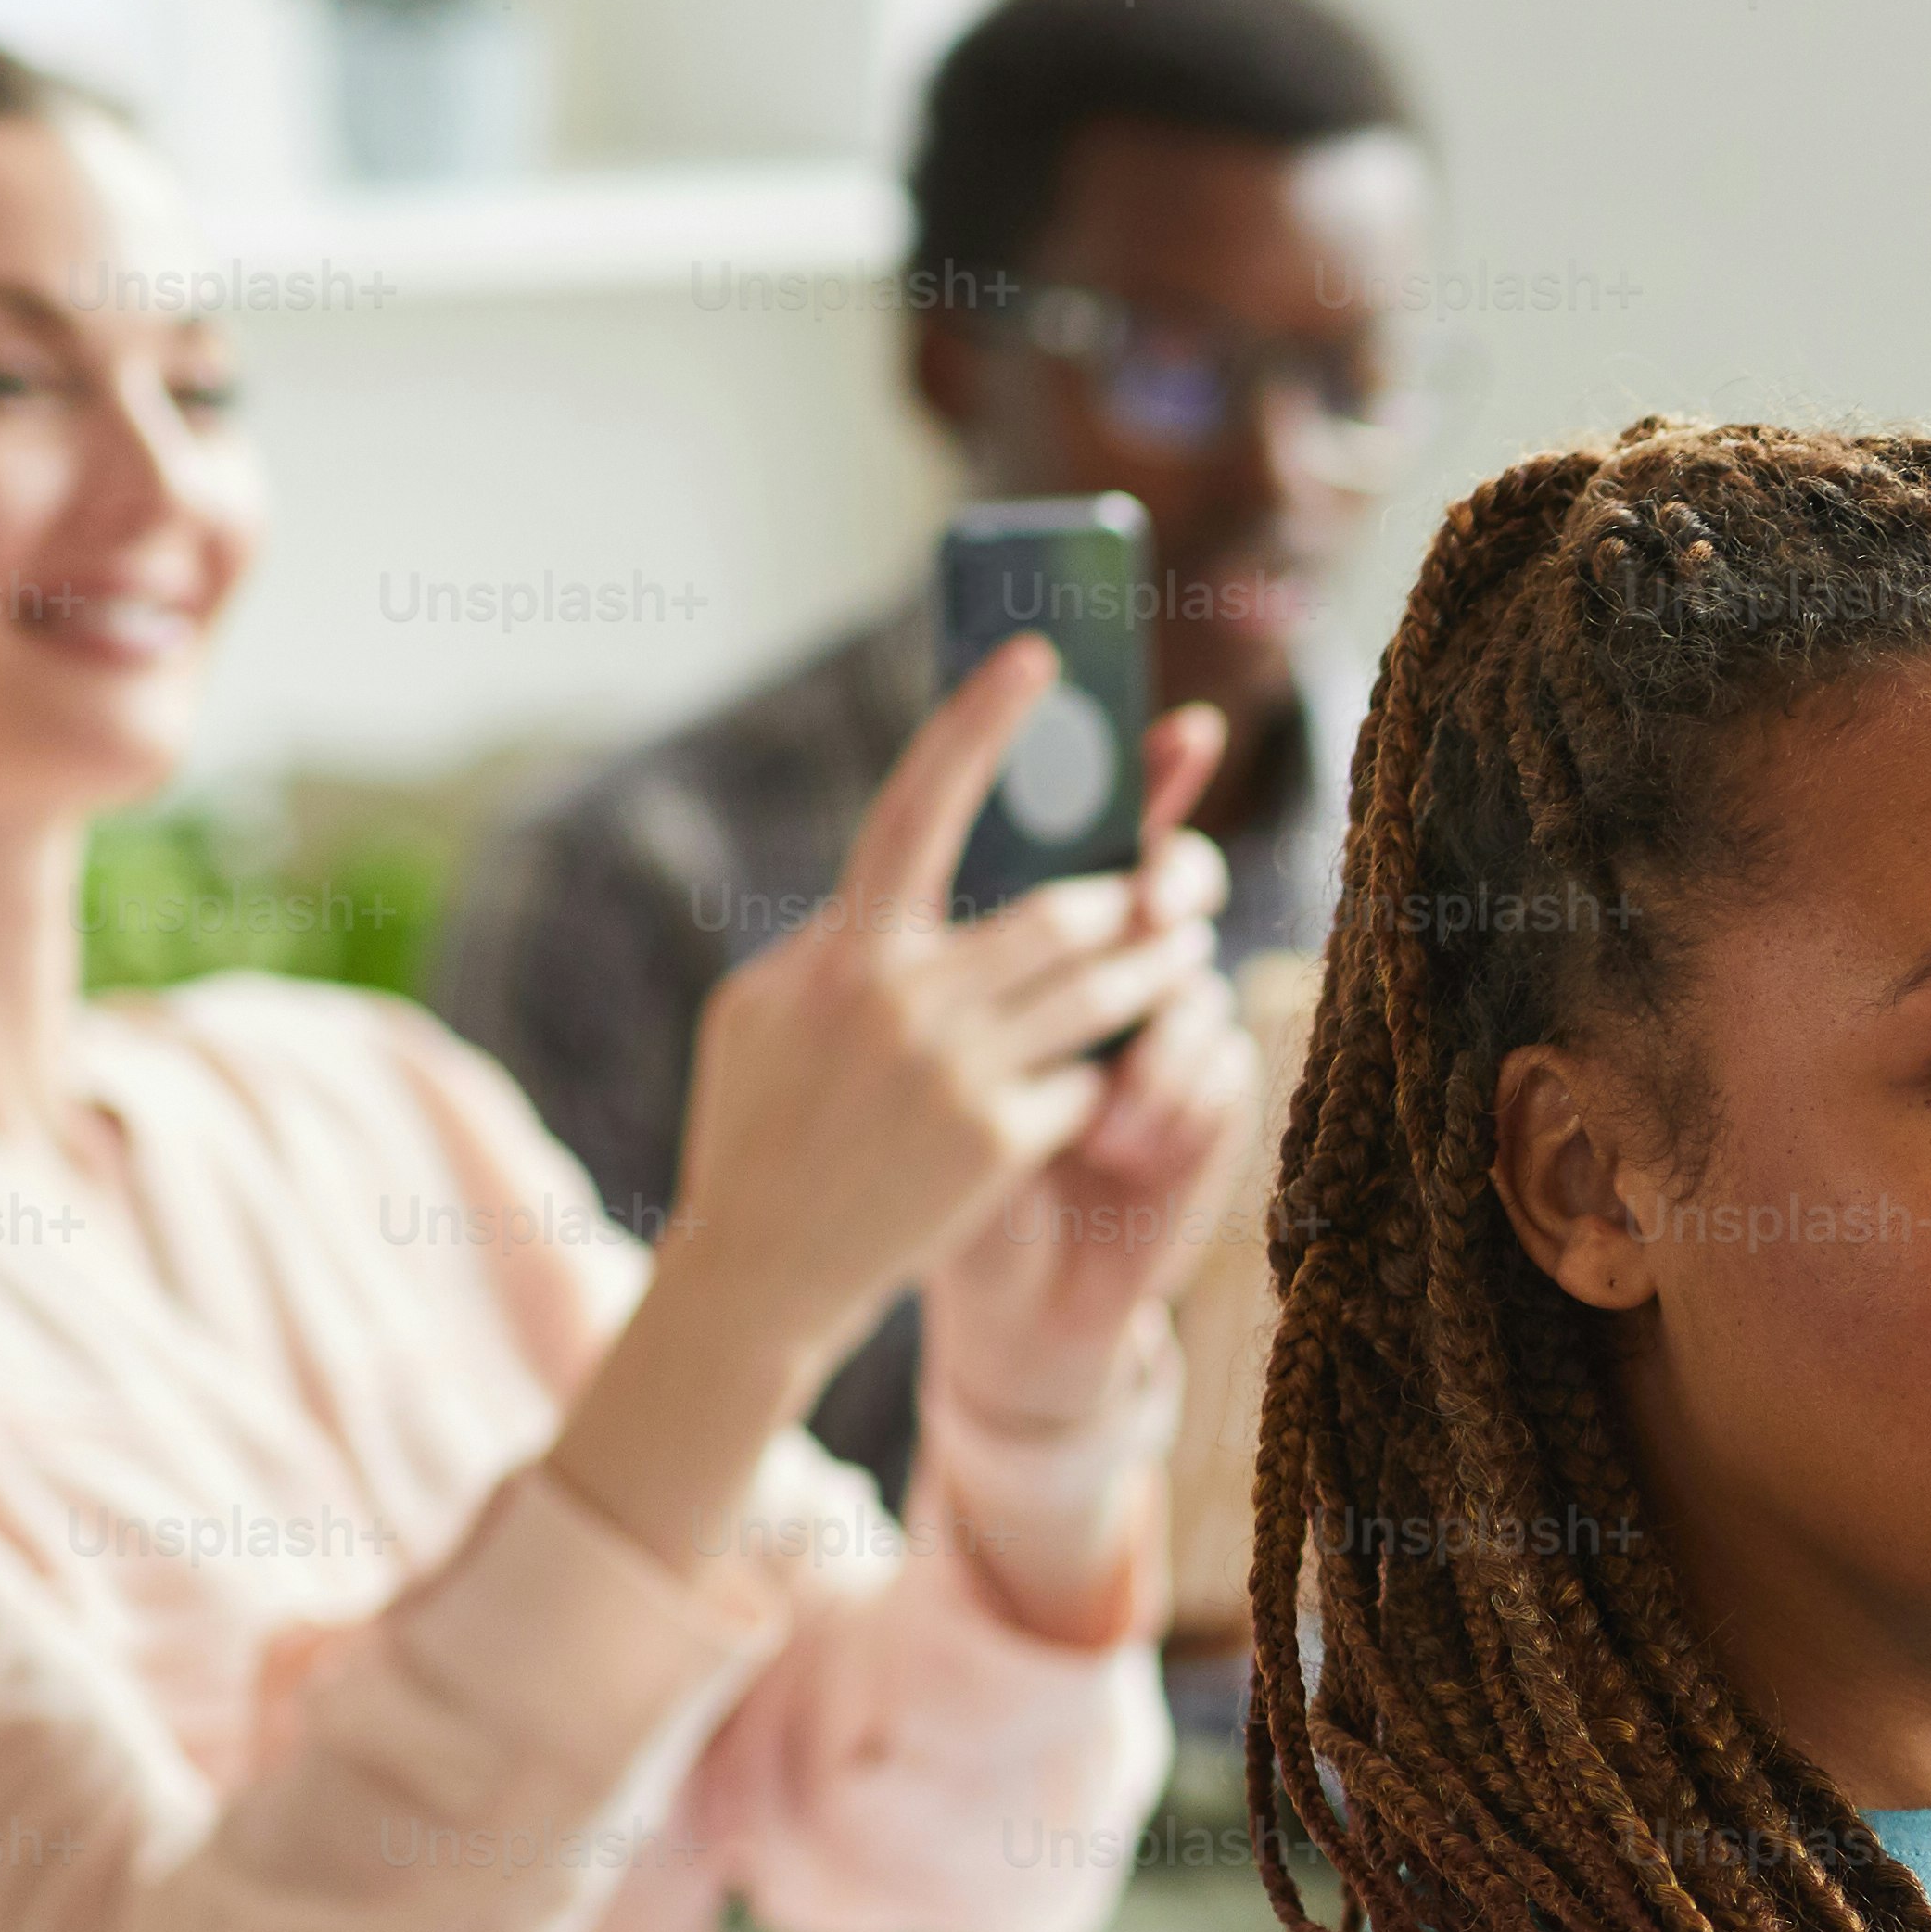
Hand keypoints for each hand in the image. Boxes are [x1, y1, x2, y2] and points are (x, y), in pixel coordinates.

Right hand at [645, 644, 1230, 1388]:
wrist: (763, 1273)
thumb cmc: (755, 1129)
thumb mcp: (761, 1012)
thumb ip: (833, 943)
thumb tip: (905, 887)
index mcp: (845, 950)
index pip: (921, 806)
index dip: (981, 723)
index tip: (1041, 658)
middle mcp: (907, 999)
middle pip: (1065, 909)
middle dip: (1131, 894)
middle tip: (1170, 886)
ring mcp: (962, 1072)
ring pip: (1104, 989)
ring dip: (1153, 966)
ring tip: (1175, 951)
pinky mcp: (1004, 1143)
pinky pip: (1094, 1078)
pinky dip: (1111, 1073)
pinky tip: (1117, 1079)